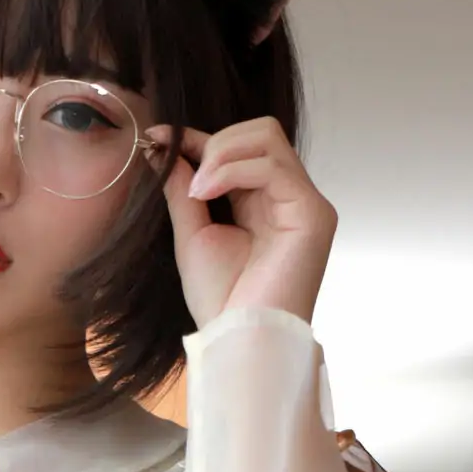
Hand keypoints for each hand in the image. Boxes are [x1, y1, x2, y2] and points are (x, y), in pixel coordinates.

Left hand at [141, 115, 336, 327]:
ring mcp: (306, 203)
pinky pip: (271, 165)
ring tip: (195, 191)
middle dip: (215, 142)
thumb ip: (183, 189)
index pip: (241, 148)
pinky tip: (205, 195)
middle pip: (261, 130)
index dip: (199, 139)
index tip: (159, 138)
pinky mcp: (313, 213)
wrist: (240, 341)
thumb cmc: (221, 301)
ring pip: (267, 137)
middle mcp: (290, 197)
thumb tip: (162, 148)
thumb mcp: (193, 234)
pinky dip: (230, 170)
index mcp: (266, 202)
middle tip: (188, 180)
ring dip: (220, 154)